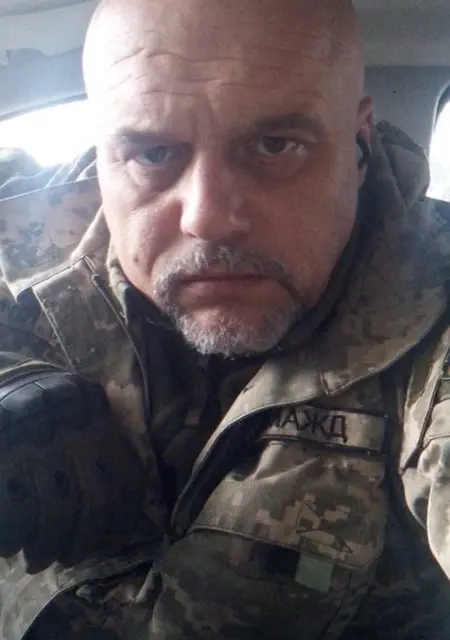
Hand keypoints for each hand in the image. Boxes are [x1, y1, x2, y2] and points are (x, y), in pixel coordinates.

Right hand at [0, 371, 147, 572]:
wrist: (21, 384)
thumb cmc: (62, 406)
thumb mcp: (94, 414)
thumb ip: (113, 448)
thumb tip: (128, 504)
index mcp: (103, 433)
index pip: (127, 484)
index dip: (124, 520)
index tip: (112, 540)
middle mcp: (77, 445)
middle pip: (95, 506)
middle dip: (85, 541)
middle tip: (69, 557)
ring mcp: (40, 455)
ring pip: (56, 516)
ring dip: (47, 548)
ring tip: (38, 561)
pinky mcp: (5, 463)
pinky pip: (15, 512)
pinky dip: (13, 537)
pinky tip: (10, 545)